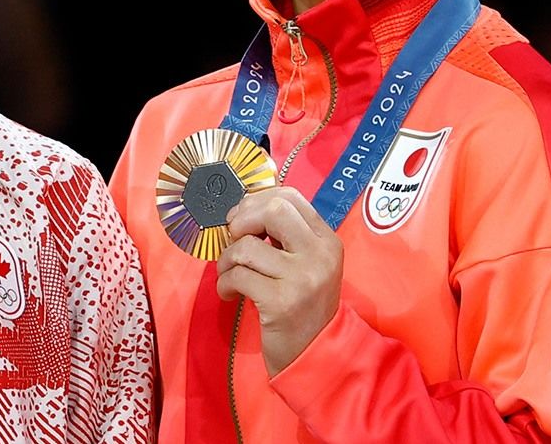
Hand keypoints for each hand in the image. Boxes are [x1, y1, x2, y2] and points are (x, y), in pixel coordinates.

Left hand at [216, 186, 342, 376]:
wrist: (314, 353)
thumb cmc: (303, 304)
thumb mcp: (306, 264)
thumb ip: (285, 235)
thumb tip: (242, 208)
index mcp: (326, 240)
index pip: (290, 197)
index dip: (256, 200)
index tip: (241, 219)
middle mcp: (319, 255)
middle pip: (273, 210)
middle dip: (242, 220)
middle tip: (232, 238)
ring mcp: (302, 279)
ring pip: (247, 246)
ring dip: (226, 259)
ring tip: (228, 273)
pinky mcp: (281, 302)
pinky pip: (238, 276)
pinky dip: (224, 283)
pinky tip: (229, 294)